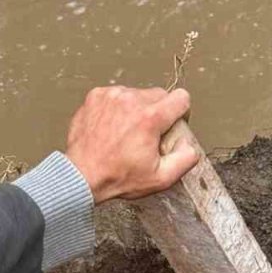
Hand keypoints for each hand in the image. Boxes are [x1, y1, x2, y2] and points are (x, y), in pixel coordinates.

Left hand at [64, 86, 198, 203]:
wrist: (82, 176)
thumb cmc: (118, 178)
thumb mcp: (161, 178)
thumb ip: (185, 159)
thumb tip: (190, 144)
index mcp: (151, 117)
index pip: (181, 98)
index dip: (181, 113)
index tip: (172, 126)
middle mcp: (131, 99)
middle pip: (159, 95)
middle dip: (158, 113)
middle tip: (146, 136)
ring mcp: (112, 95)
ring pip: (137, 94)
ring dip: (137, 110)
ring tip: (126, 133)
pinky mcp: (96, 96)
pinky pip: (117, 95)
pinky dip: (118, 108)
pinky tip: (112, 128)